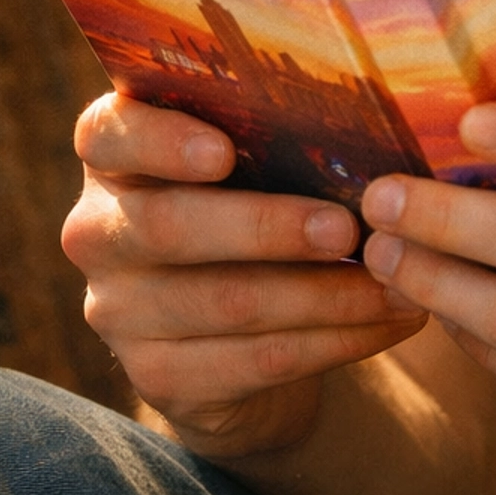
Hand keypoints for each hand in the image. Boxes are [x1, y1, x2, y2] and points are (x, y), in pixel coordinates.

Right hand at [63, 92, 427, 460]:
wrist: (234, 320)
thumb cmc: (259, 192)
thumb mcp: (254, 152)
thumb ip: (276, 126)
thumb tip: (370, 118)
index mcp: (114, 153)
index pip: (108, 134)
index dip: (161, 142)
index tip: (222, 153)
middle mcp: (99, 230)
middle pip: (168, 227)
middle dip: (267, 227)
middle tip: (346, 227)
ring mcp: (118, 310)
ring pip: (224, 302)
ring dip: (323, 295)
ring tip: (396, 280)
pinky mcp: (155, 376)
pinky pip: (252, 361)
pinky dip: (332, 342)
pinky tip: (387, 321)